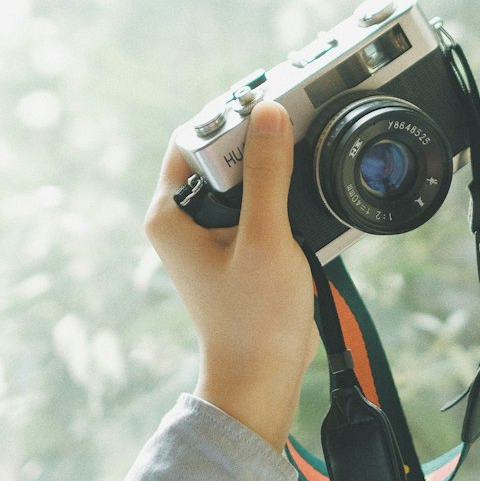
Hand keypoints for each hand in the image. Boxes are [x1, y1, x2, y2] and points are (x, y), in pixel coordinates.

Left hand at [144, 101, 317, 448]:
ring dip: (276, 167)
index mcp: (169, 213)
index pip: (193, 138)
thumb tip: (270, 112)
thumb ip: (267, 174)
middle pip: (220, 153)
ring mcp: (210, 234)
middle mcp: (183, 219)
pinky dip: (284, 195)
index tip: (272, 104)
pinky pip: (259, 204)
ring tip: (308, 155)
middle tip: (298, 123)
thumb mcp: (265, 239)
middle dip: (259, 139)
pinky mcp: (237, 247)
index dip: (231, 117)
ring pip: (243, 178)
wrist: (264, 376)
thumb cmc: (254, 319)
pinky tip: (310, 194)